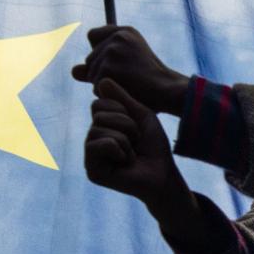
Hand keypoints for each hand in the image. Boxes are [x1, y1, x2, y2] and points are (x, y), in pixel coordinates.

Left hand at [71, 27, 186, 113]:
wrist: (167, 90)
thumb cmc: (150, 81)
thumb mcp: (127, 65)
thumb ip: (99, 64)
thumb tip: (74, 71)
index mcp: (124, 31)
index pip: (93, 36)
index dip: (99, 53)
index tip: (114, 63)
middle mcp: (116, 37)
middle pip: (89, 59)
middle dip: (101, 72)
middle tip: (127, 78)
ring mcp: (111, 51)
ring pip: (91, 74)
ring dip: (104, 84)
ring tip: (127, 84)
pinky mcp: (107, 68)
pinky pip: (95, 87)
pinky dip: (107, 93)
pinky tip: (125, 91)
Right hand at [84, 79, 181, 209]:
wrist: (163, 173)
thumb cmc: (154, 146)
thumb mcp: (140, 115)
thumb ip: (122, 99)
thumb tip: (101, 80)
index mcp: (102, 127)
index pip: (99, 103)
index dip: (122, 110)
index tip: (136, 127)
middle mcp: (92, 140)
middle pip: (98, 114)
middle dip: (126, 124)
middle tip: (136, 141)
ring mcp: (90, 156)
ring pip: (98, 129)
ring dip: (125, 139)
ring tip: (132, 153)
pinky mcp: (92, 170)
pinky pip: (96, 145)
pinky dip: (118, 150)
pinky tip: (124, 163)